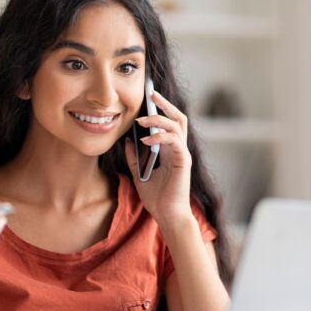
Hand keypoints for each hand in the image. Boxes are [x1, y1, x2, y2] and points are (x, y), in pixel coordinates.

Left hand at [125, 90, 192, 222]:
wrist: (167, 216)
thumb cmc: (157, 199)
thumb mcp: (139, 174)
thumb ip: (134, 157)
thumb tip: (127, 141)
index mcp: (170, 151)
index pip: (169, 123)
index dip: (160, 109)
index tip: (148, 98)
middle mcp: (178, 149)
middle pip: (178, 118)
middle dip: (165, 104)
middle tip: (151, 94)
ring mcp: (183, 154)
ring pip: (177, 125)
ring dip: (159, 118)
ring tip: (142, 119)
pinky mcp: (184, 161)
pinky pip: (174, 141)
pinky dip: (160, 136)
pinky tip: (146, 138)